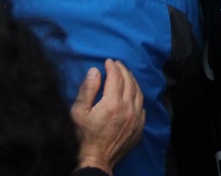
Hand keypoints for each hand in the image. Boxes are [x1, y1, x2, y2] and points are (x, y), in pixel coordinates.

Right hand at [72, 59, 144, 173]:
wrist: (96, 160)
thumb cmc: (84, 137)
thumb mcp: (79, 112)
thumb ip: (87, 90)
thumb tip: (95, 71)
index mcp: (113, 103)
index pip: (116, 77)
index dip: (112, 67)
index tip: (108, 61)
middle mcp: (128, 108)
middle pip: (129, 82)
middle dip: (123, 70)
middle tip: (117, 64)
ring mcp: (136, 119)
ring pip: (138, 93)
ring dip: (132, 81)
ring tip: (125, 75)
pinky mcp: (139, 127)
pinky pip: (142, 106)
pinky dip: (137, 96)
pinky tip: (132, 93)